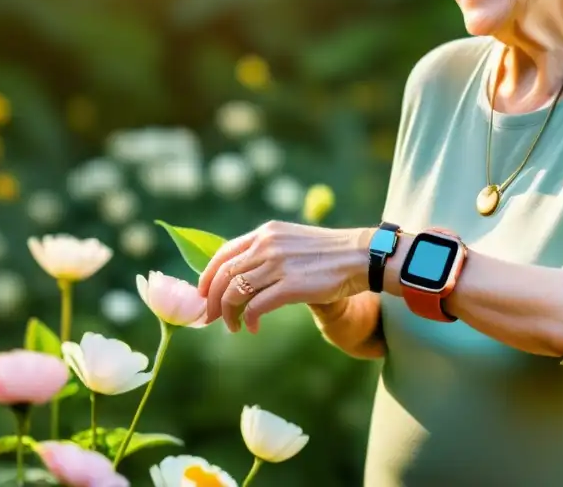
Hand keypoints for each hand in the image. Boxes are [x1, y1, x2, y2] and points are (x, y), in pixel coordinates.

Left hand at [197, 221, 371, 332]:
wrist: (360, 256)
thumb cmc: (328, 253)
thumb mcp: (291, 241)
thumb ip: (267, 252)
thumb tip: (241, 275)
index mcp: (265, 233)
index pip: (223, 253)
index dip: (207, 276)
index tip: (203, 295)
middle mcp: (267, 245)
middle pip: (223, 275)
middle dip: (211, 301)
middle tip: (210, 318)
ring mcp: (277, 265)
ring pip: (235, 293)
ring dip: (228, 314)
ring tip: (234, 327)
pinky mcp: (290, 286)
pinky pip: (256, 307)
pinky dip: (249, 320)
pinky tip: (253, 328)